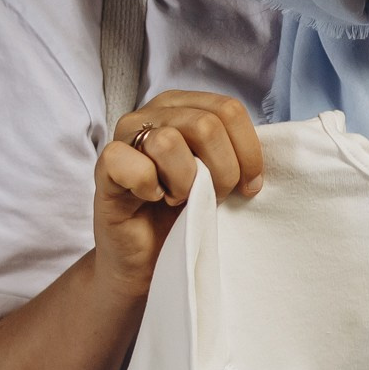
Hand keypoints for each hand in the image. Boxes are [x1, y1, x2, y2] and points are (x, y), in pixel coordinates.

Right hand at [93, 91, 262, 298]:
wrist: (149, 261)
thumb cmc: (186, 216)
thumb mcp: (221, 179)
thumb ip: (236, 155)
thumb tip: (263, 155)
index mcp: (185, 107)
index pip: (229, 110)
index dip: (248, 152)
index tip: (249, 187)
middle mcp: (154, 113)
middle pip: (205, 125)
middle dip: (221, 171)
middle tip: (212, 198)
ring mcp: (126, 136)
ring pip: (169, 142)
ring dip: (185, 181)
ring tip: (179, 198)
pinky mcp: (105, 166)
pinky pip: (133, 164)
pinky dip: (150, 187)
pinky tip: (152, 199)